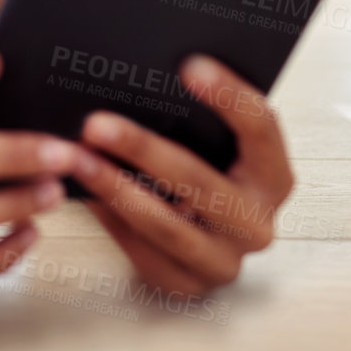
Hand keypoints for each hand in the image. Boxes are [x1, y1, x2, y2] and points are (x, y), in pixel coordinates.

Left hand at [71, 54, 294, 295]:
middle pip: (200, 182)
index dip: (228, 96)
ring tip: (76, 158)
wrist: (202, 237)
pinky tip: (83, 193)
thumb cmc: (204, 173)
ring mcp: (224, 261)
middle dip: (143, 150)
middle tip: (97, 124)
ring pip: (165, 225)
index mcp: (273, 176)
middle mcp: (257, 223)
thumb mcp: (211, 144)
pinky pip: (143, 252)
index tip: (189, 65)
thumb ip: (193, 115)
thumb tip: (138, 67)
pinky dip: (110, 219)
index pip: (262, 129)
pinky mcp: (187, 285)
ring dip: (114, 188)